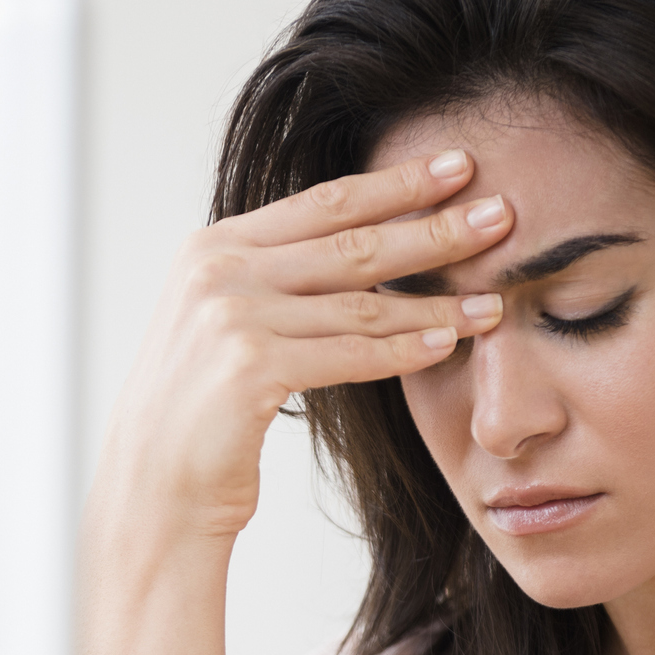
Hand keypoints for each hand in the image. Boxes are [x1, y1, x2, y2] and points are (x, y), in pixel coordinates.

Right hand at [95, 149, 512, 542]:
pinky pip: (350, 353)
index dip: (396, 183)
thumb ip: (273, 282)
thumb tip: (358, 253)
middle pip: (352, 241)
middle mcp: (220, 269)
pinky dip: (405, 349)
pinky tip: (449, 343)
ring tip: (493, 300)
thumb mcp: (224, 326)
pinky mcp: (250, 365)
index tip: (456, 167)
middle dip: (434, 226)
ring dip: (436, 301)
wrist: (152, 488)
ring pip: (361, 302)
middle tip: (502, 213)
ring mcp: (232, 315)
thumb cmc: (198, 417)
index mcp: (215, 247)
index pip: (323, 203)